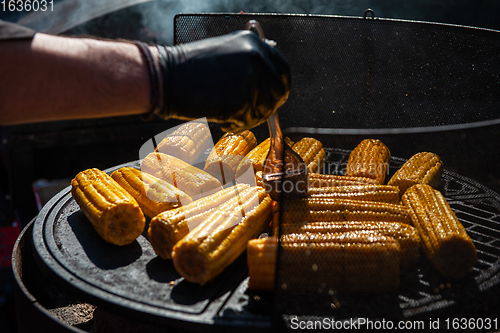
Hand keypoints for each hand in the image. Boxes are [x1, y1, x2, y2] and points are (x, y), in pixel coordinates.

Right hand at [157, 31, 290, 131]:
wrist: (166, 78)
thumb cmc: (189, 69)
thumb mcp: (225, 53)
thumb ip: (249, 62)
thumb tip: (271, 78)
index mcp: (254, 44)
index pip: (283, 70)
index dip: (280, 88)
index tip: (276, 98)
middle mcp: (256, 58)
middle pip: (277, 93)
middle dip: (265, 108)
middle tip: (248, 113)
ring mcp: (250, 78)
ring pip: (263, 110)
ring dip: (248, 118)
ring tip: (228, 115)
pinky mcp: (241, 99)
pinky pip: (247, 121)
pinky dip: (235, 125)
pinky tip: (220, 118)